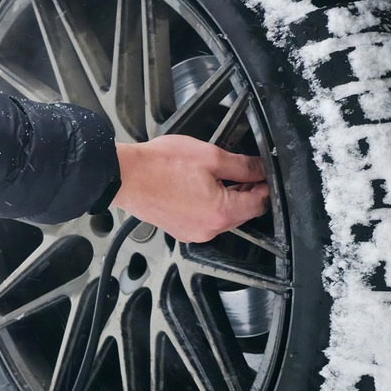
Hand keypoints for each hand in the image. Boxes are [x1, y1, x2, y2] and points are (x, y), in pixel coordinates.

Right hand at [111, 135, 268, 242]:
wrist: (126, 176)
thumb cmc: (160, 165)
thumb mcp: (210, 157)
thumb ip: (242, 165)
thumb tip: (260, 169)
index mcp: (221, 212)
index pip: (259, 203)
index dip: (265, 186)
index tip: (262, 173)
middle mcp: (209, 229)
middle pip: (242, 213)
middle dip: (246, 192)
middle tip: (241, 170)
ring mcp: (193, 233)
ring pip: (223, 217)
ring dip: (227, 198)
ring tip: (216, 175)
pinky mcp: (180, 230)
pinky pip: (204, 220)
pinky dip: (208, 205)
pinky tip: (199, 186)